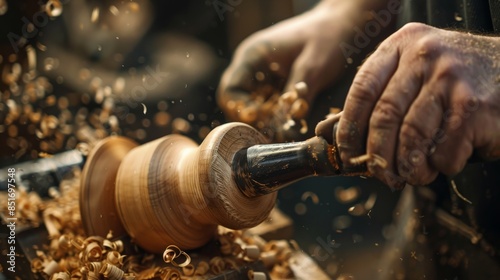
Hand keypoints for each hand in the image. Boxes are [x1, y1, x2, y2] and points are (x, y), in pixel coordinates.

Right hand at [217, 0, 370, 136]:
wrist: (341, 24)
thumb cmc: (328, 38)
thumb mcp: (315, 66)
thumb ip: (299, 94)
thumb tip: (288, 125)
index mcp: (253, 55)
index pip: (230, 90)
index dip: (241, 110)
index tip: (262, 121)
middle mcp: (250, 65)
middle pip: (234, 100)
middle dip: (250, 119)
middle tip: (271, 132)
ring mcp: (260, 73)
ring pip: (248, 104)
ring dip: (261, 120)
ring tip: (280, 131)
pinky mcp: (272, 82)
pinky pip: (264, 103)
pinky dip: (272, 116)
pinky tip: (287, 123)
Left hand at [334, 22, 499, 187]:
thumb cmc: (452, 79)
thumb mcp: (411, 75)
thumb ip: (374, 100)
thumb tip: (326, 133)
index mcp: (401, 46)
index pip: (362, 89)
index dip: (349, 128)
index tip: (347, 154)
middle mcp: (424, 55)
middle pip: (384, 115)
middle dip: (377, 155)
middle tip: (380, 176)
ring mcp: (451, 78)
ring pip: (412, 136)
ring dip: (409, 167)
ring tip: (412, 176)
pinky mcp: (475, 104)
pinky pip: (445, 149)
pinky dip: (441, 165)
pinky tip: (444, 162)